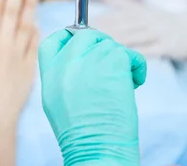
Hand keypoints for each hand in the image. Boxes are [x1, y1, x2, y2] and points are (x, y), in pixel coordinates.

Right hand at [38, 29, 146, 165]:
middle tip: (112, 61)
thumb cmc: (81, 135)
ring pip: (109, 46)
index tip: (81, 41)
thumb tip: (83, 59)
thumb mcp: (56, 102)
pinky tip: (134, 83)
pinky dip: (136, 66)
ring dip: (120, 61)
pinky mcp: (112, 65)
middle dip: (100, 43)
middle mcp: (66, 63)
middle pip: (83, 36)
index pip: (54, 41)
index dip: (69, 36)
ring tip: (122, 83)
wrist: (95, 151)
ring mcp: (88, 62)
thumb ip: (64, 76)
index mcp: (49, 74)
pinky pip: (128, 54)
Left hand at [92, 0, 186, 59]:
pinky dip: (136, 54)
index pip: (114, 15)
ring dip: (115, 41)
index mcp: (139, 11)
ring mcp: (158, 32)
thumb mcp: (146, 8)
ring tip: (98, 48)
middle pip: (121, 25)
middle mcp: (147, 19)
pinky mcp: (168, 46)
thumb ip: (124, 4)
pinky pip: (150, 50)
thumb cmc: (167, 21)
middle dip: (102, 32)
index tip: (81, 27)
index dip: (98, 21)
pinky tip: (124, 58)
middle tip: (84, 39)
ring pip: (133, 36)